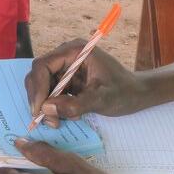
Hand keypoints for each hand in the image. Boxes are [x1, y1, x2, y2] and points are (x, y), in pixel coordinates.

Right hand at [25, 42, 151, 127]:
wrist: (136, 94)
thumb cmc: (124, 92)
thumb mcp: (102, 100)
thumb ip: (75, 105)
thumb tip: (46, 109)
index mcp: (75, 51)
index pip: (43, 65)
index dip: (37, 88)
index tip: (39, 110)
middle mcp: (67, 55)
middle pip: (38, 75)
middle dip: (39, 99)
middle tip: (48, 121)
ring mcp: (66, 67)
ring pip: (42, 86)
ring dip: (45, 106)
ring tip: (59, 122)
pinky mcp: (66, 80)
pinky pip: (50, 93)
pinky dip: (52, 107)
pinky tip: (66, 116)